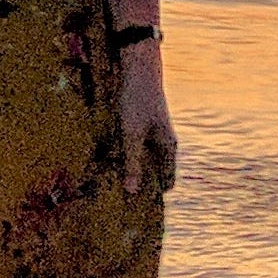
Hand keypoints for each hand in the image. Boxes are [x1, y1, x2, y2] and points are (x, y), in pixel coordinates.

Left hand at [119, 47, 176, 195]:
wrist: (139, 70)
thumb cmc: (136, 101)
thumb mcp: (131, 134)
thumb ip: (132, 163)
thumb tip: (132, 192)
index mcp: (168, 149)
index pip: (166, 182)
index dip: (153, 195)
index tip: (134, 207)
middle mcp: (165, 144)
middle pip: (155, 173)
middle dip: (139, 184)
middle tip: (116, 197)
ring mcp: (156, 135)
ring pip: (145, 161)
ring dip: (130, 169)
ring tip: (109, 179)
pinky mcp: (144, 127)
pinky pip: (137, 149)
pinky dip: (126, 155)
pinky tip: (109, 157)